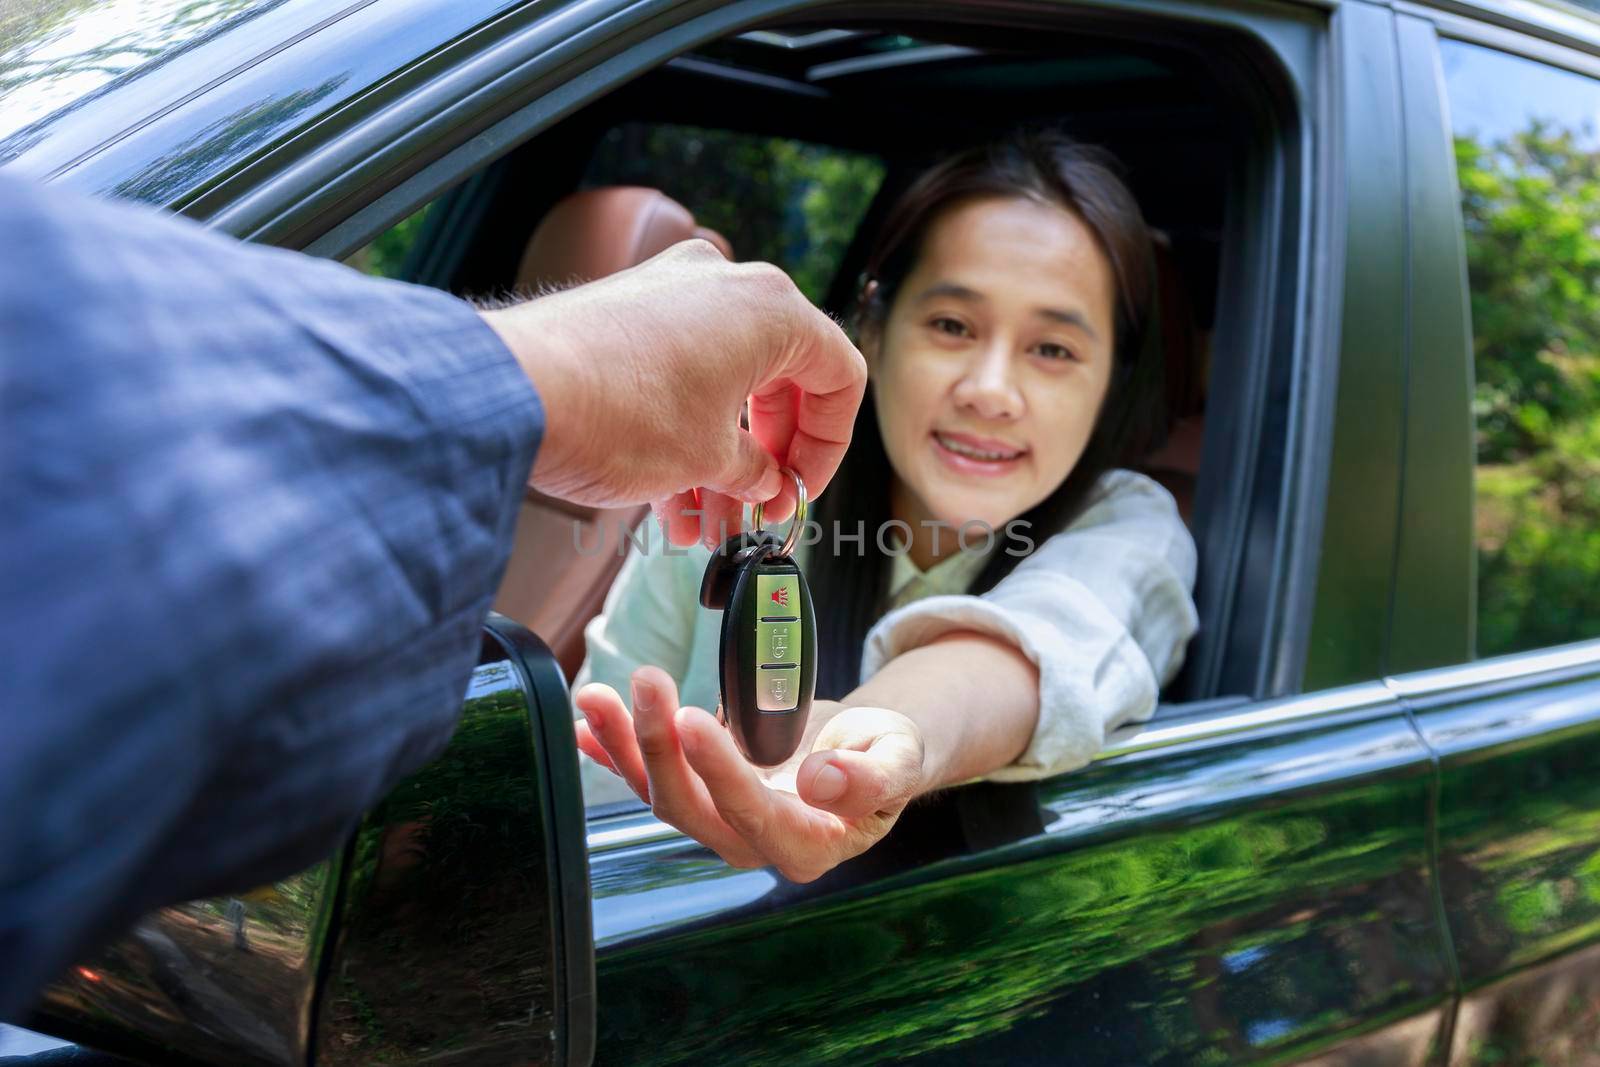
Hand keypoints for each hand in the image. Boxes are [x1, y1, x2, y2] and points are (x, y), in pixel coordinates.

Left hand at [480, 240, 865, 546]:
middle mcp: (726, 287)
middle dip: (771, 457)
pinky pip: (680, 377)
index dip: (828, 448)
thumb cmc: (616, 412)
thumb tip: (764, 483)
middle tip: (760, 506)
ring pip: (725, 386)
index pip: (838, 378)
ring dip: (723, 460)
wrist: (515, 394)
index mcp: (771, 309)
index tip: (802, 489)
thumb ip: (755, 471)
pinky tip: (670, 500)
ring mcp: (673, 295)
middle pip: (781, 381)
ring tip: (707, 524)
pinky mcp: (628, 314)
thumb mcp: (709, 458)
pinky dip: (685, 434)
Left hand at [574, 667, 925, 881]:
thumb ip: (870, 777)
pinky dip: (611, 754)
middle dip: (658, 746)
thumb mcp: (899, 758)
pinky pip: (646, 778)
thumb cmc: (885, 754)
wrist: (866, 750)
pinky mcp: (698, 792)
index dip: (718, 771)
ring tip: (598, 695)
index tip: (693, 720)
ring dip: (624, 744)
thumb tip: (821, 781)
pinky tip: (584, 726)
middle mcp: (751, 841)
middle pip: (690, 807)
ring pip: (659, 792)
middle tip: (648, 682)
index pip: (752, 813)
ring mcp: (718, 819)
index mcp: (807, 842)